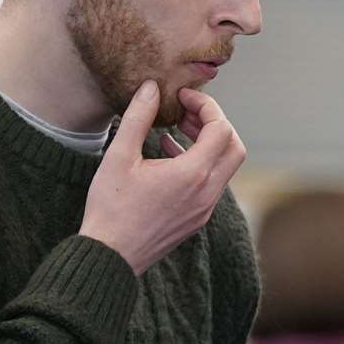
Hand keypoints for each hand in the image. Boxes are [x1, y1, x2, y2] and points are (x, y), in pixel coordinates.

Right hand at [80, 81, 245, 275]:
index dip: (206, 106)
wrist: (110, 256)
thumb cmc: (111, 208)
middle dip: (215, 124)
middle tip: (187, 113)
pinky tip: (168, 154)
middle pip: (234, 147)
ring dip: (208, 144)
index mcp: (193, 175)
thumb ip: (137, 117)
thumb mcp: (119, 157)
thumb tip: (151, 88)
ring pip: (224, 167)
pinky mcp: (197, 219)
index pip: (221, 129)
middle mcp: (207, 193)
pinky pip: (211, 184)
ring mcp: (204, 208)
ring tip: (176, 128)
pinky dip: (200, 163)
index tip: (183, 98)